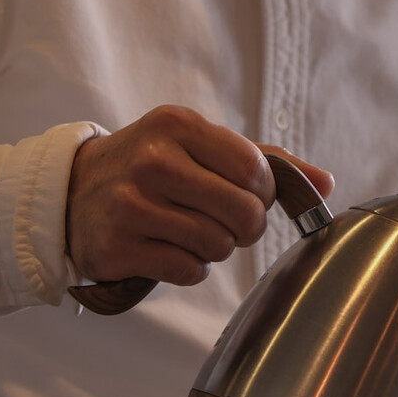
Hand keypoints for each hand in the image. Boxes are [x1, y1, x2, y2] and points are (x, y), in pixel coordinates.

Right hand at [66, 105, 333, 286]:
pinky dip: (191, 268)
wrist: (71, 192)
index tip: (250, 195)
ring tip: (194, 233)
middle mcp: (153, 160)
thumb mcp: (201, 146)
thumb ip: (266, 160)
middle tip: (230, 224)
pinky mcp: (117, 246)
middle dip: (246, 227)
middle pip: (242, 212)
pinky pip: (188, 270)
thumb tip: (325, 183)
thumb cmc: (152, 166)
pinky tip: (171, 249)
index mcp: (178, 125)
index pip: (254, 168)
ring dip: (216, 248)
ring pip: (217, 246)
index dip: (264, 192)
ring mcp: (131, 205)